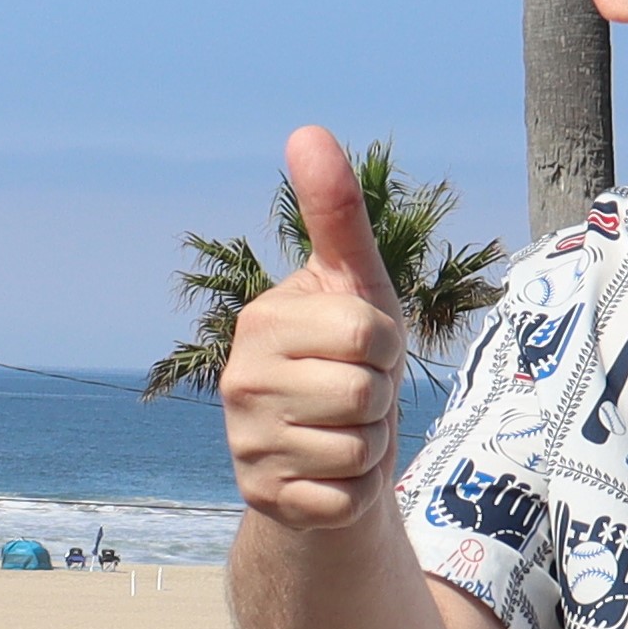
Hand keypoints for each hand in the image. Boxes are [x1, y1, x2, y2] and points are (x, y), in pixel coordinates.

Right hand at [223, 126, 410, 534]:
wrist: (324, 456)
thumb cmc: (346, 358)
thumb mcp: (352, 284)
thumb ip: (335, 213)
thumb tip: (306, 130)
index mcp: (262, 321)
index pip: (368, 333)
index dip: (386, 344)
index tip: (364, 349)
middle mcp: (241, 381)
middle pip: (366, 393)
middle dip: (381, 397)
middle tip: (355, 395)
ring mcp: (247, 443)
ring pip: (360, 448)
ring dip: (372, 445)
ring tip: (343, 432)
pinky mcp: (264, 498)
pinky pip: (347, 497)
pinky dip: (356, 492)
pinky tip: (330, 474)